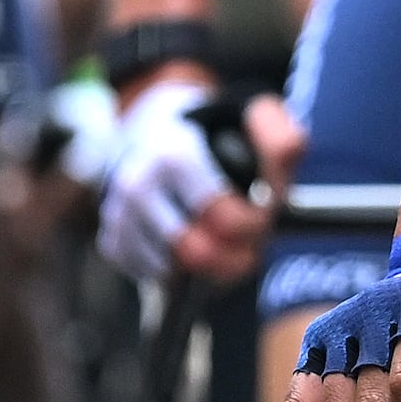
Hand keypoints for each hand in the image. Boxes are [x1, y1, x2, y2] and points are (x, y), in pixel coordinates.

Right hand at [95, 75, 264, 285]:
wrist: (158, 134)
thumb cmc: (217, 138)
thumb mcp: (253, 122)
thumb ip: (279, 135)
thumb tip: (289, 153)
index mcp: (174, 156)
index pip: (219, 215)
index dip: (251, 226)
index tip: (261, 218)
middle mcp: (138, 187)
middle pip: (194, 252)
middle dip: (231, 257)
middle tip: (248, 247)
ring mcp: (119, 216)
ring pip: (173, 272)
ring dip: (207, 270)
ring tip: (225, 245)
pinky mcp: (112, 241)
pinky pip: (152, 279)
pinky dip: (181, 275)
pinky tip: (197, 250)